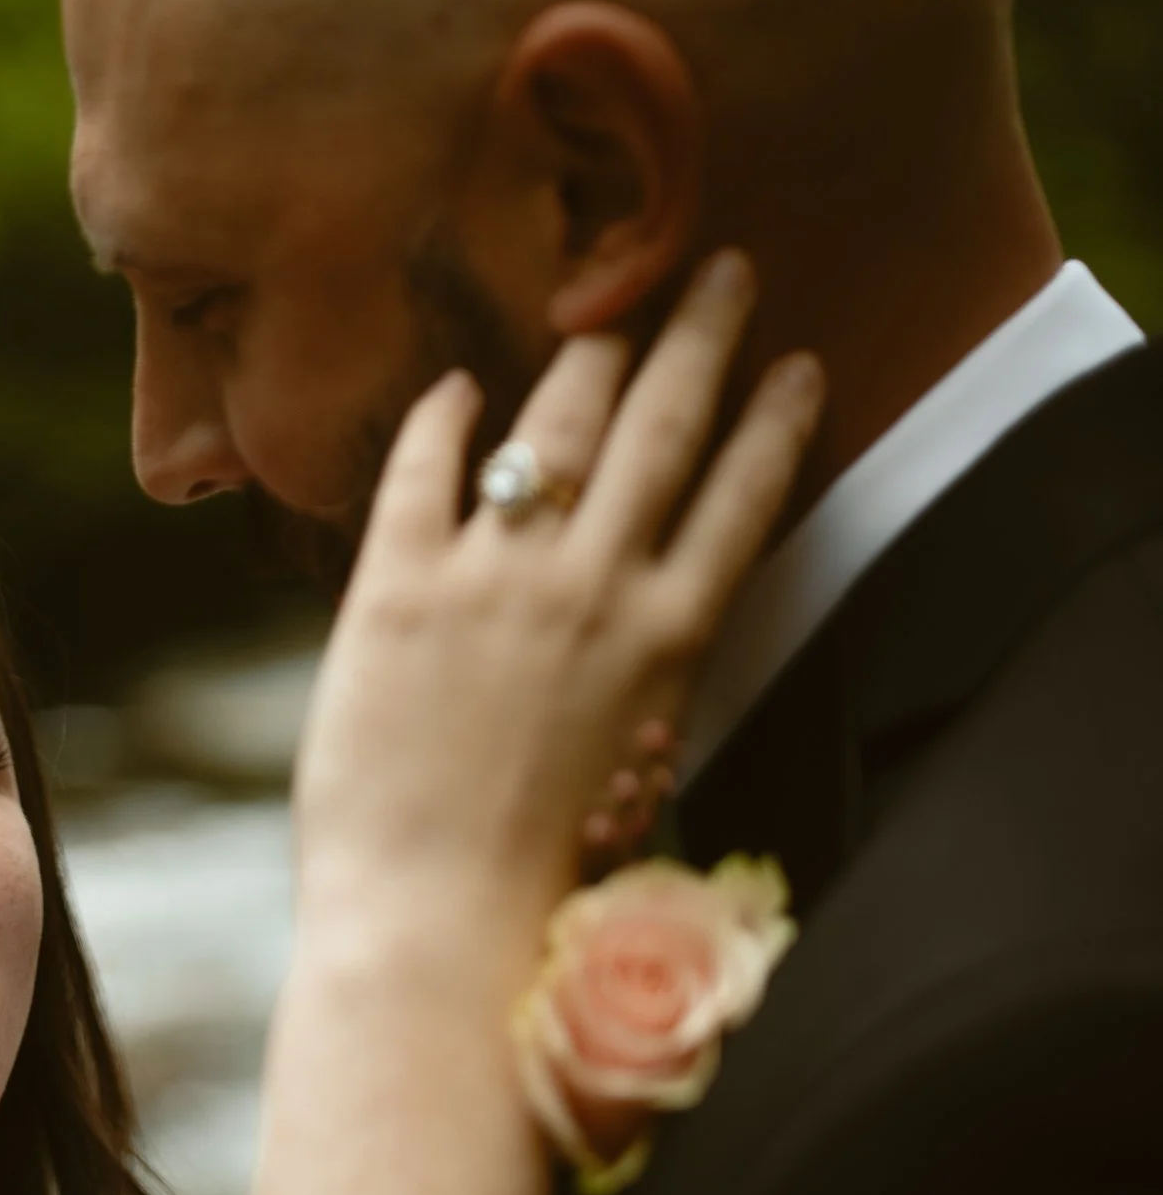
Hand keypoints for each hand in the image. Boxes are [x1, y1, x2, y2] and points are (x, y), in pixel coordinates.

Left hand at [291, 252, 822, 956]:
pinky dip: (441, 416)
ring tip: (605, 304)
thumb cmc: (536, 878)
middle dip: (704, 335)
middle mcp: (594, 591)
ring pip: (556, 423)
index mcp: (670, 642)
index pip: (747, 496)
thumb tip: (648, 628)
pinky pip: (425, 468)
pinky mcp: (396, 589)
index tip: (797, 360)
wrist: (433, 922)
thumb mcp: (634, 771)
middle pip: (667, 426)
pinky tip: (453, 383)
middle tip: (726, 272)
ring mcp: (494, 580)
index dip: (776, 418)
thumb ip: (644, 685)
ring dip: (591, 351)